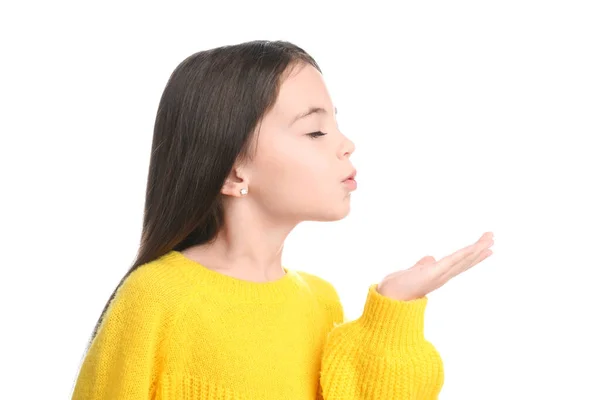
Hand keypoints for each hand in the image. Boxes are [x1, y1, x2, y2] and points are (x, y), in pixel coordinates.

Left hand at [377, 232, 494, 300]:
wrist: (388, 301)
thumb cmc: (396, 289)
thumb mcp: (412, 272)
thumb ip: (422, 265)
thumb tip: (430, 258)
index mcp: (437, 276)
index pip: (458, 264)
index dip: (472, 256)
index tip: (484, 248)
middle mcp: (441, 277)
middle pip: (465, 261)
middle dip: (479, 250)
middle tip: (492, 237)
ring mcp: (439, 276)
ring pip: (462, 260)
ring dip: (477, 249)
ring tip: (490, 238)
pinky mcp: (433, 273)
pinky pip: (452, 261)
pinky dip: (464, 254)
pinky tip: (474, 246)